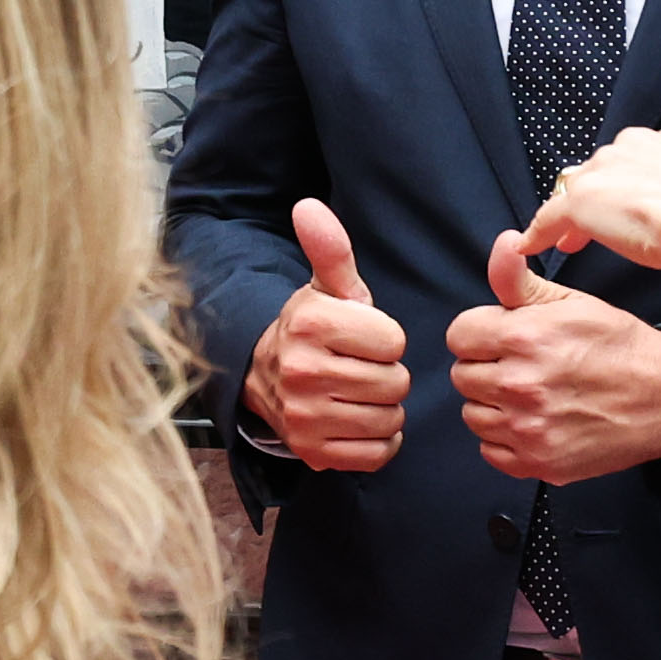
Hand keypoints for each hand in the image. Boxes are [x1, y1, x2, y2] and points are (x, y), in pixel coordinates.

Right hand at [246, 199, 408, 470]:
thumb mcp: (327, 288)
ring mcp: (305, 418)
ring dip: (384, 409)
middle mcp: (302, 372)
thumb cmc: (313, 329)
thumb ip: (331, 250)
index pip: (394, 342)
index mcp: (310, 324)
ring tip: (358, 393)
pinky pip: (377, 454)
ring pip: (389, 420)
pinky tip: (357, 421)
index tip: (362, 338)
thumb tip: (308, 205)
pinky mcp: (313, 453)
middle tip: (361, 368)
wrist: (265, 377)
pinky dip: (378, 442)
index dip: (386, 340)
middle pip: (395, 383)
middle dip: (388, 375)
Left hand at [443, 242, 660, 484]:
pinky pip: (491, 451)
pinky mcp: (539, 463)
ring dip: (493, 404)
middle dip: (486, 366)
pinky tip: (535, 422)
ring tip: (530, 394)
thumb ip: (521, 280)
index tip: (502, 338)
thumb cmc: (621, 347)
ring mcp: (528, 429)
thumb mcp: (572, 302)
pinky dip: (506, 440)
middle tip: (522, 365)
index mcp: (523, 338)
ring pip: (473, 415)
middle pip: (462, 376)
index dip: (480, 333)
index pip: (458, 336)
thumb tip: (501, 244)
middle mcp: (520, 385)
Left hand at [505, 114, 660, 301]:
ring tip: (569, 241)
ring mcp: (607, 172)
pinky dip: (540, 232)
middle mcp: (638, 147)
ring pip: (577, 189)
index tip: (640, 204)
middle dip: (603, 194)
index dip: (638, 182)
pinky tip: (534, 248)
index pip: (645, 155)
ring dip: (573, 214)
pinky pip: (550, 216)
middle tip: (603, 225)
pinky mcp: (582, 201)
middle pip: (606, 168)